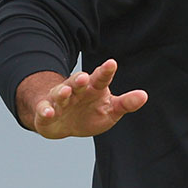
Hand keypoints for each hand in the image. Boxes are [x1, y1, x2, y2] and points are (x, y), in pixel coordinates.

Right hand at [20, 59, 147, 138]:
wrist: (63, 123)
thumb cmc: (90, 112)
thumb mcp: (111, 110)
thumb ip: (125, 103)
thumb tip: (144, 96)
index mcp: (94, 88)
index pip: (101, 78)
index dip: (106, 71)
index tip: (112, 63)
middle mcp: (76, 91)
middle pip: (77, 82)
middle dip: (79, 79)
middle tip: (84, 77)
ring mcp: (59, 101)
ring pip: (59, 94)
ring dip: (62, 92)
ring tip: (65, 91)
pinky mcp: (46, 114)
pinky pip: (44, 111)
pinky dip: (45, 111)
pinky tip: (48, 112)